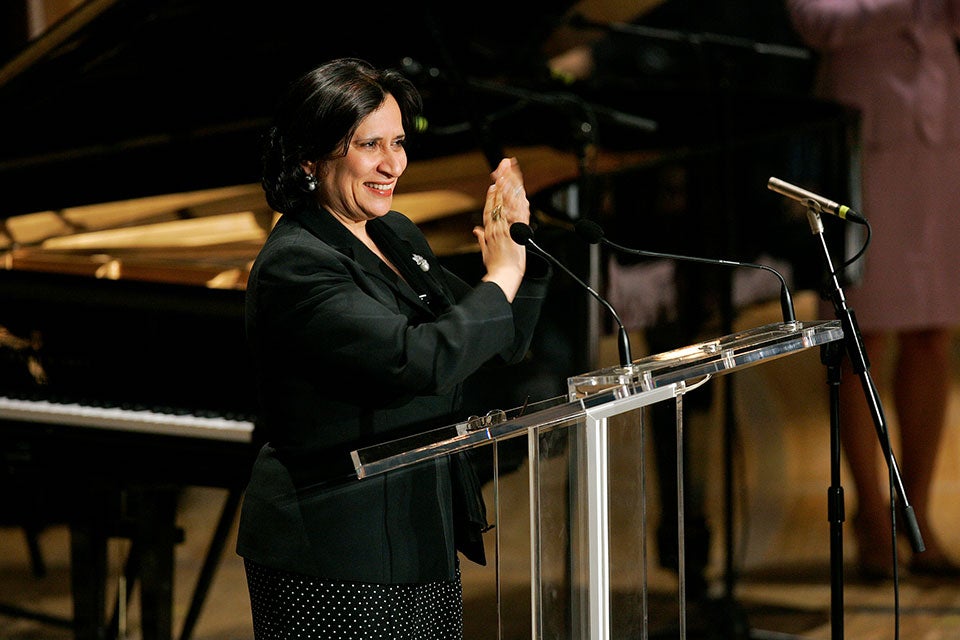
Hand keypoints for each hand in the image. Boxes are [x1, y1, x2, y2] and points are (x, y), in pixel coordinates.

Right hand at [473, 163, 527, 301]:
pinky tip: (517, 189)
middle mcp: (495, 226)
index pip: (490, 208)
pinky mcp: (514, 232)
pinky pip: (516, 212)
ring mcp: (504, 227)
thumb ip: (481, 239)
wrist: (502, 278)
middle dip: (501, 180)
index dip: (492, 194)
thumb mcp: (485, 252)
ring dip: (508, 184)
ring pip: (506, 202)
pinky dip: (515, 200)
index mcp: (489, 231)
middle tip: (502, 165)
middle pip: (498, 199)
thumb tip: (476, 231)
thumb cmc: (495, 268)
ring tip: (509, 169)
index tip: (495, 181)